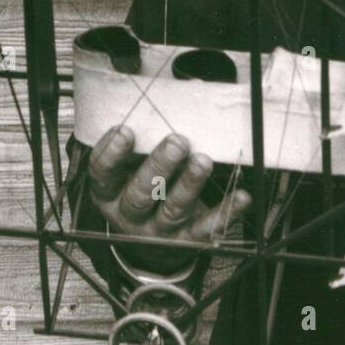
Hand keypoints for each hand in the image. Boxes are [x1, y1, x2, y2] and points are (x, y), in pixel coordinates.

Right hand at [88, 125, 251, 273]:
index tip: (125, 130)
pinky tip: (241, 196)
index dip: (111, 154)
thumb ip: (139, 143)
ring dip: (190, 184)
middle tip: (177, 142)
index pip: (103, 175)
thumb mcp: (128, 171)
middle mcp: (129, 216)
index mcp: (109, 194)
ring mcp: (158, 231)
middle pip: (140, 194)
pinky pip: (207, 228)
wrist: (151, 247)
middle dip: (159, 166)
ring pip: (173, 210)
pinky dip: (226, 212)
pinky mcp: (188, 240)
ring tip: (203, 161)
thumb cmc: (140, 189)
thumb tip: (168, 96)